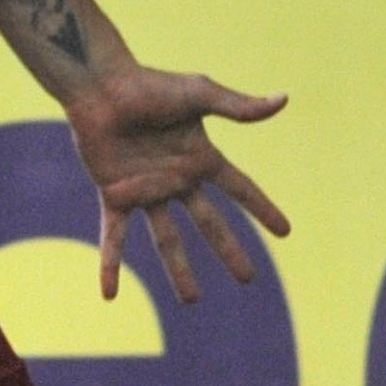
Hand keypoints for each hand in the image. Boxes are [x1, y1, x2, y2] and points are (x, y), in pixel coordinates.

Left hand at [65, 67, 288, 302]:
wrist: (100, 87)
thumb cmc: (149, 84)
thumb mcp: (199, 94)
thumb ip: (237, 107)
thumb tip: (284, 99)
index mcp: (200, 157)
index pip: (240, 189)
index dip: (262, 208)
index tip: (285, 231)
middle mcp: (176, 178)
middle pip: (209, 224)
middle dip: (229, 251)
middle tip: (248, 279)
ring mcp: (146, 190)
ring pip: (167, 239)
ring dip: (178, 270)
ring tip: (191, 301)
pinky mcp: (115, 195)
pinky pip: (115, 236)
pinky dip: (110, 264)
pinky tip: (109, 295)